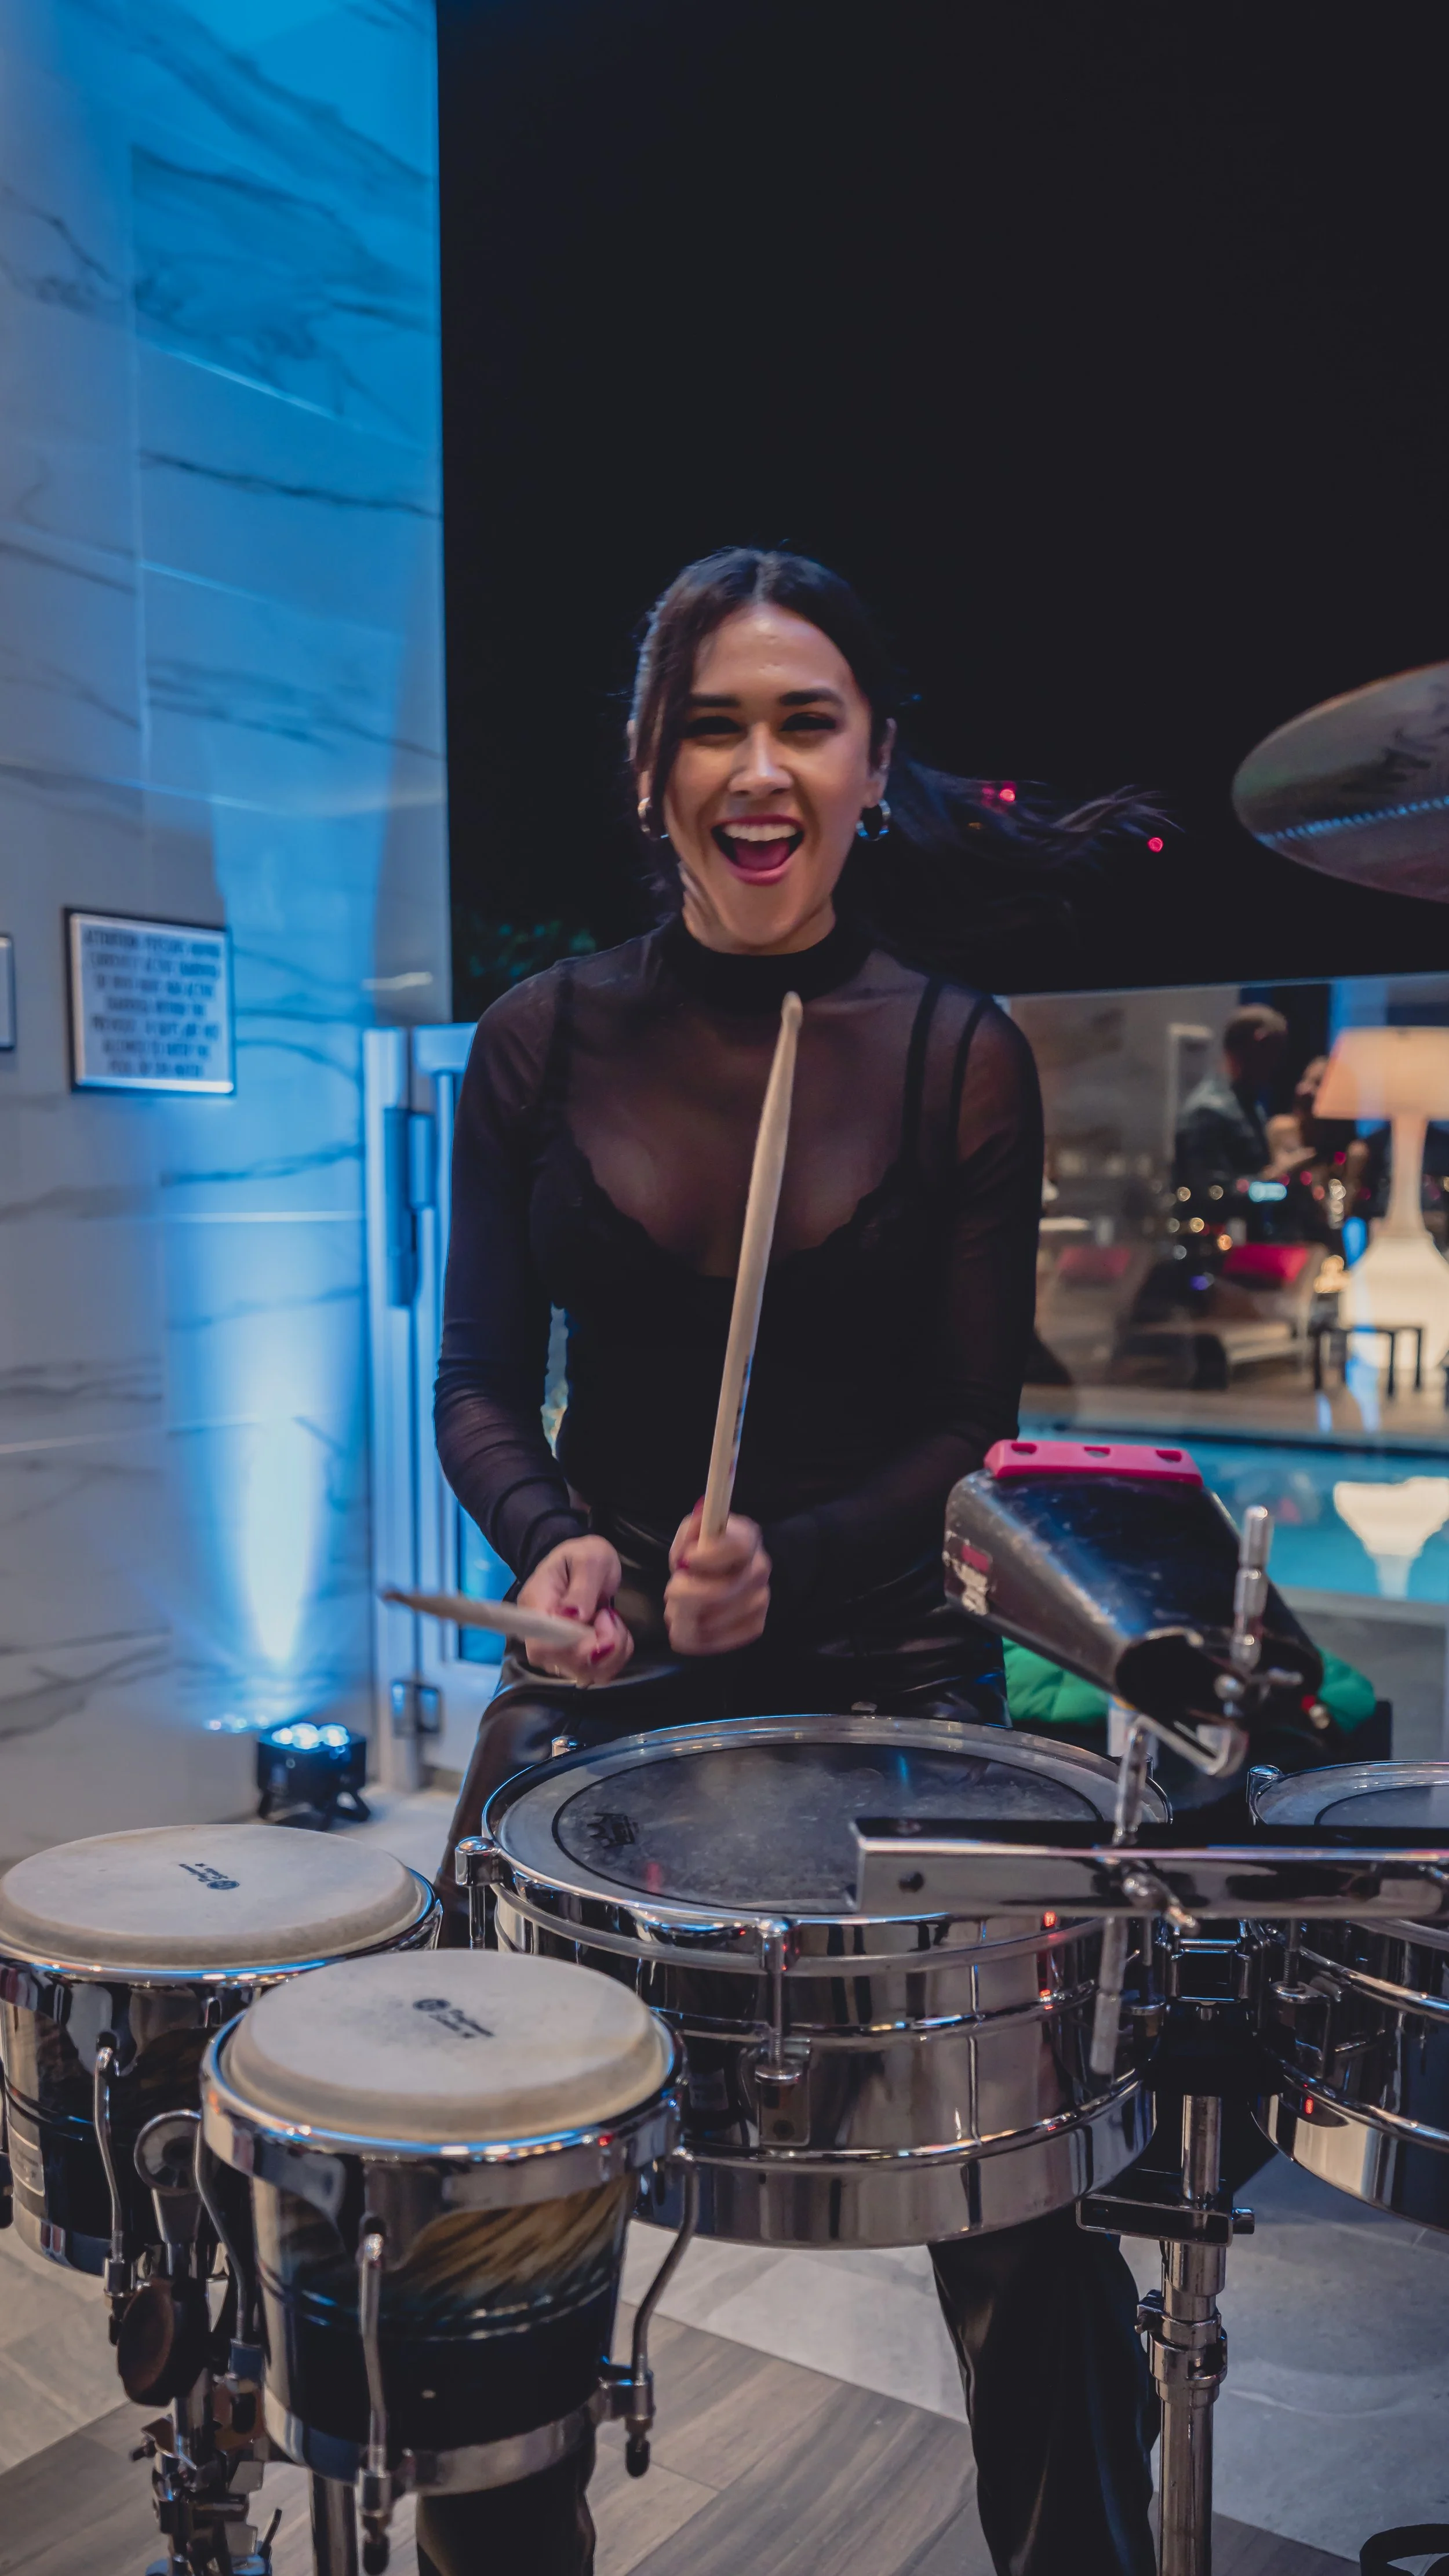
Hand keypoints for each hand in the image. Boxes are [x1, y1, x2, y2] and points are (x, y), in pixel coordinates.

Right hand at [517, 1536, 633, 1686]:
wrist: (582, 1566)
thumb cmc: (580, 1558)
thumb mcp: (588, 1558)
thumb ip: (582, 1587)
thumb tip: (573, 1617)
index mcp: (536, 1608)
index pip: (541, 1647)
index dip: (572, 1648)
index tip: (598, 1623)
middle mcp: (541, 1639)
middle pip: (568, 1665)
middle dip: (603, 1645)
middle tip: (608, 1613)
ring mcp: (558, 1655)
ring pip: (588, 1674)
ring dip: (614, 1650)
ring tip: (611, 1618)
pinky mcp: (576, 1662)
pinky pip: (601, 1673)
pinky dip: (618, 1655)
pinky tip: (614, 1631)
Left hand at [664, 1504, 770, 1655]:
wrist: (724, 1576)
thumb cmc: (703, 1552)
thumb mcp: (693, 1534)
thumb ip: (692, 1531)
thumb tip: (701, 1521)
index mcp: (747, 1539)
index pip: (737, 1548)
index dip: (708, 1557)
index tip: (685, 1561)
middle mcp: (759, 1570)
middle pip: (719, 1593)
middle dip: (684, 1594)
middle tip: (672, 1589)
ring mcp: (761, 1601)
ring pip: (710, 1622)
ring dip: (684, 1616)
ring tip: (681, 1605)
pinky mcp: (755, 1627)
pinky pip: (712, 1642)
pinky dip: (693, 1635)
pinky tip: (692, 1621)